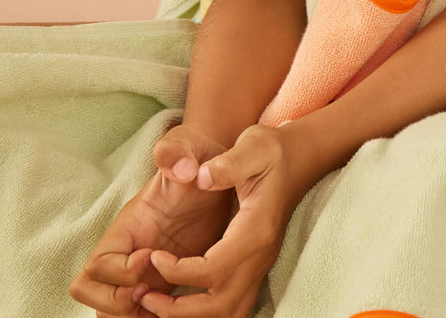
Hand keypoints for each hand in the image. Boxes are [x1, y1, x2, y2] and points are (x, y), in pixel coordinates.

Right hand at [70, 124, 233, 315]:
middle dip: (117, 304)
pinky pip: (144, 313)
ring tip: (172, 306)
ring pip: (114, 311)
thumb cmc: (197, 157)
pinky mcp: (167, 281)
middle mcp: (128, 254)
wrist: (216, 168)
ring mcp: (145, 271)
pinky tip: (187, 309)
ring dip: (136, 317)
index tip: (154, 257)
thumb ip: (177, 152)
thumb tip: (182, 169)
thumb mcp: (188, 148)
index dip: (122, 271)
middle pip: (92, 296)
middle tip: (154, 293)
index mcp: (126, 229)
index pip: (97, 266)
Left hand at [139, 123, 312, 316]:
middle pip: (222, 304)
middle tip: (146, 296)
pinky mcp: (256, 266)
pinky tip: (182, 300)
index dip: (178, 271)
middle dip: (180, 309)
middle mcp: (260, 255)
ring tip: (159, 305)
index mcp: (256, 229)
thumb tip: (202, 177)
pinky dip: (206, 312)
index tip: (151, 255)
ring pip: (231, 312)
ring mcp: (260, 264)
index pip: (213, 269)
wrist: (299, 158)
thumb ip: (229, 163)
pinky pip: (234, 305)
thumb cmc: (271, 152)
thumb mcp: (253, 145)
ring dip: (194, 316)